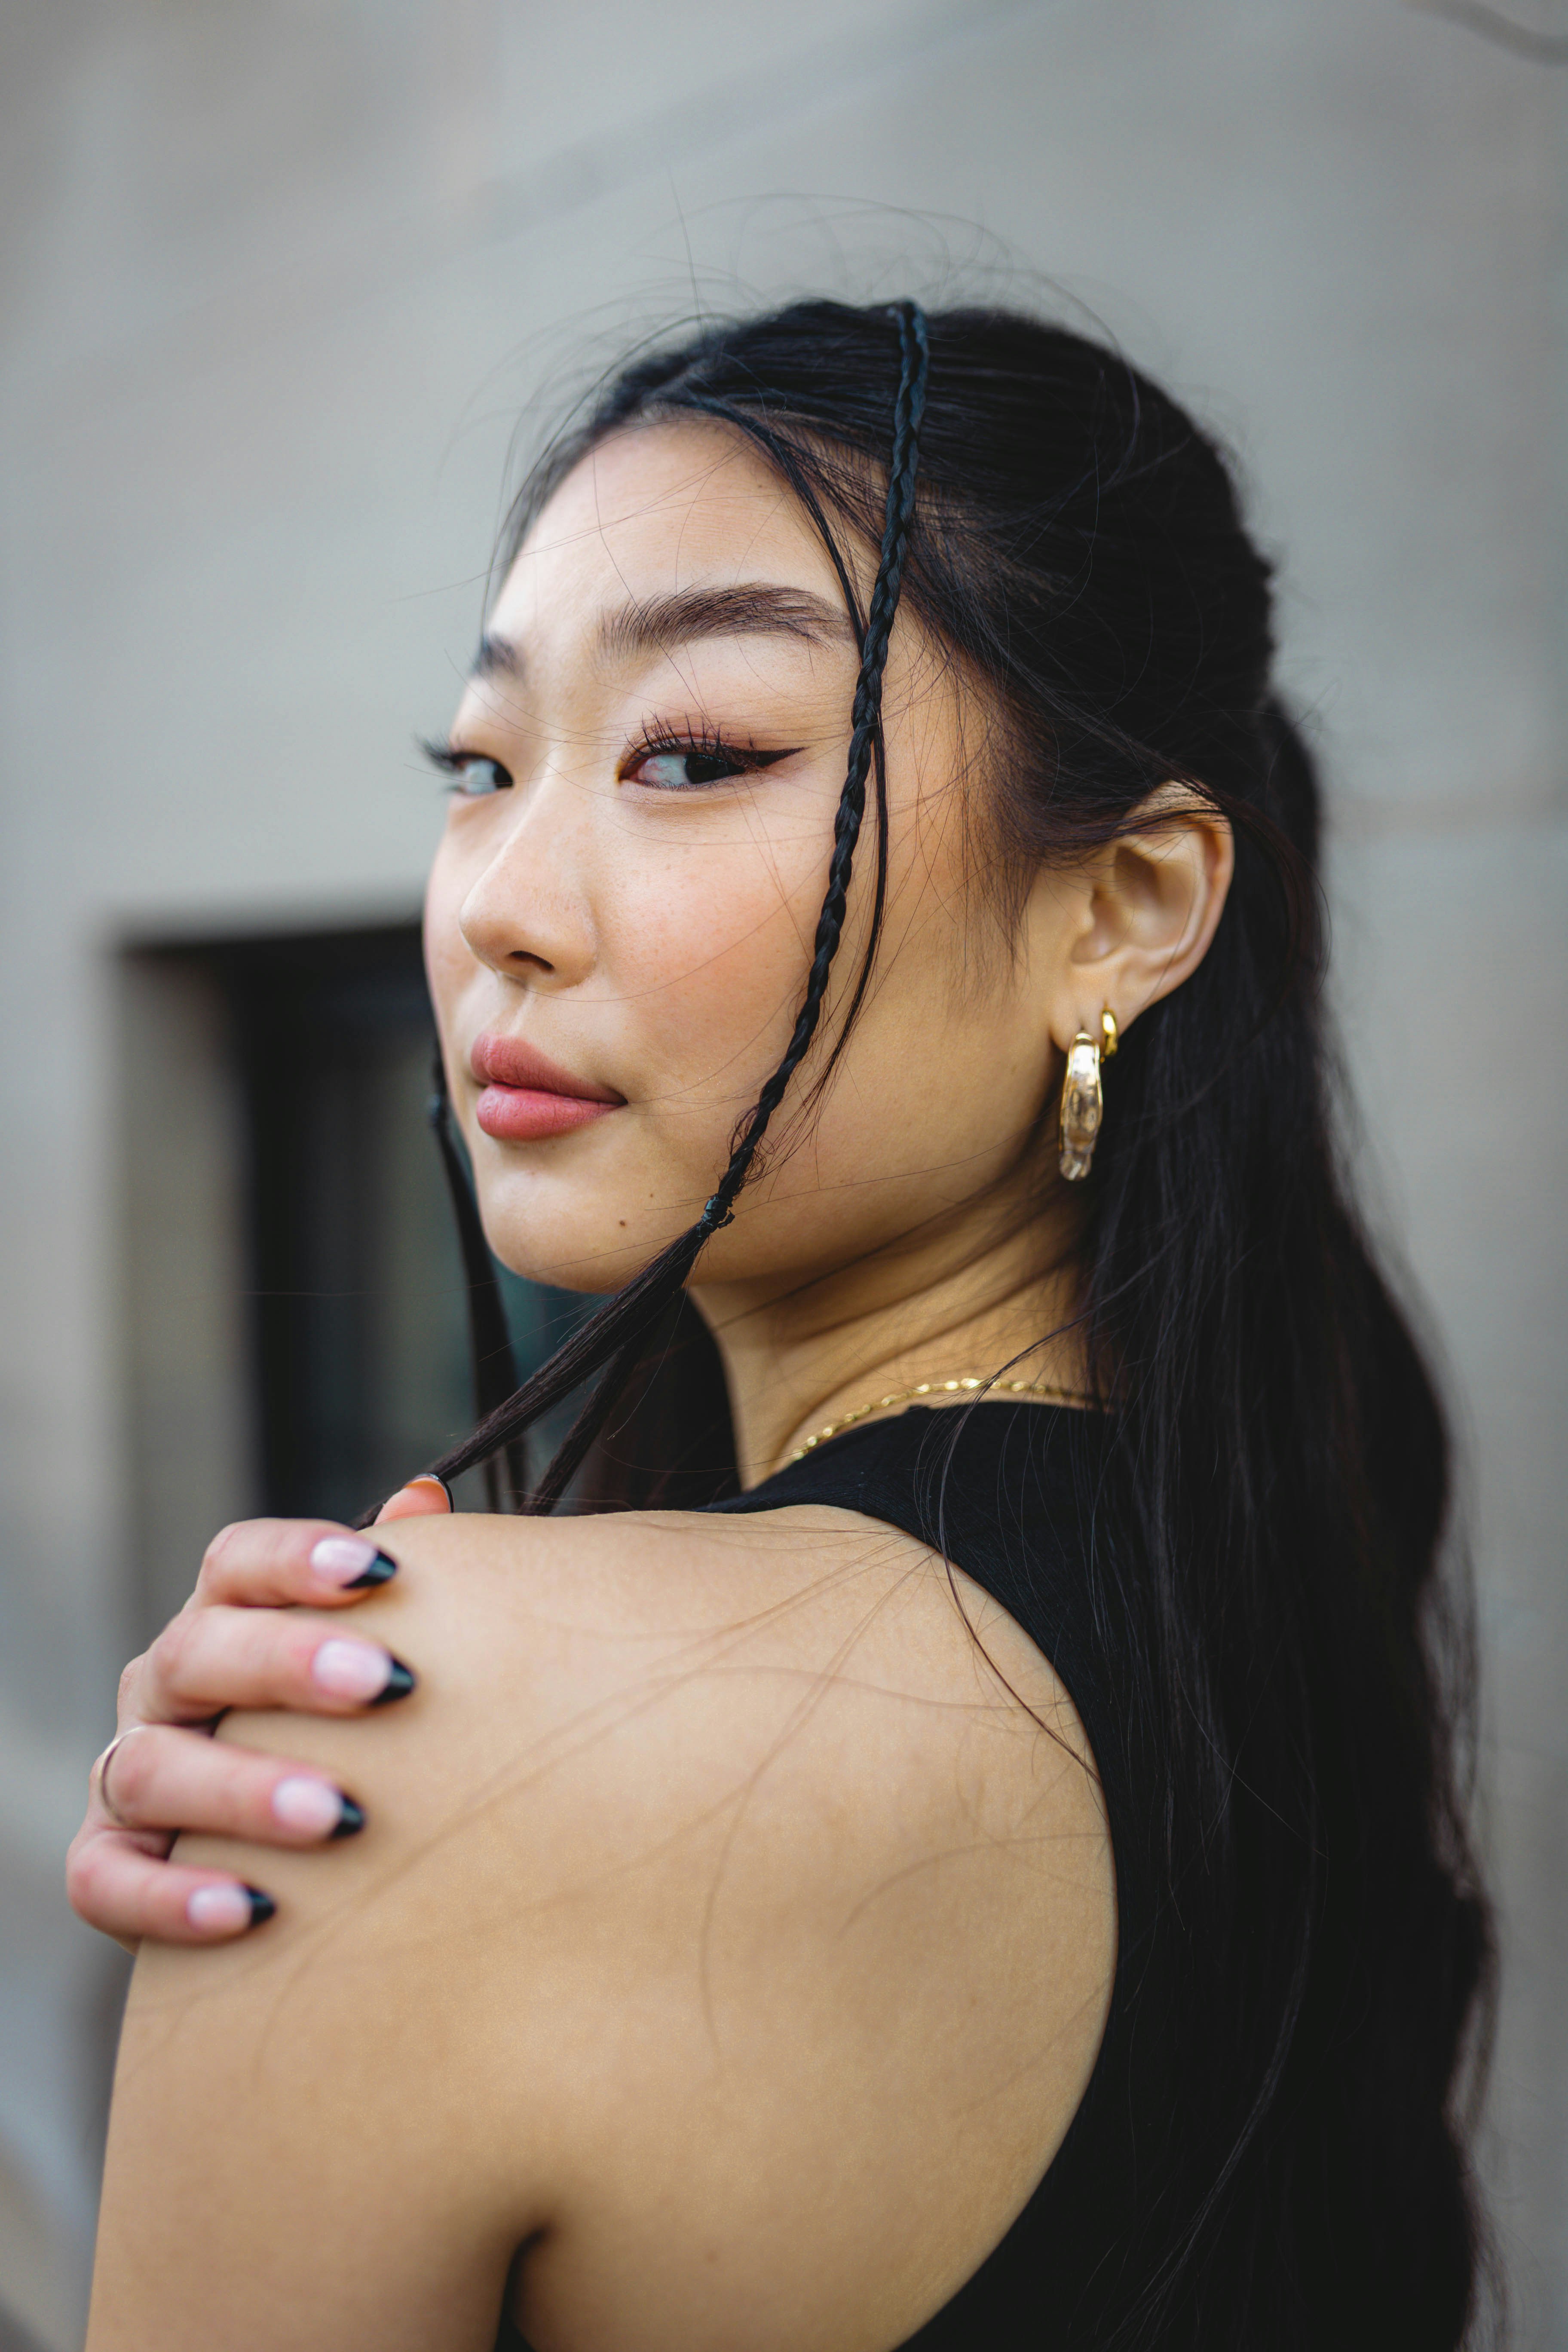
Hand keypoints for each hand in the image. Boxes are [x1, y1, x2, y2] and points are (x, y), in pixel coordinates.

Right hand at [66, 1479, 450, 1952]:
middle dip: (287, 1664)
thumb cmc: (343, 1727)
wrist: (288, 1851)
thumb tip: (427, 1495)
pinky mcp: (103, 1865)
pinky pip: (108, 1882)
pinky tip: (252, 1909)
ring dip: (244, 1790)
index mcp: (222, 1619)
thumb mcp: (366, 1651)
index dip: (298, 1558)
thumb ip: (390, 1583)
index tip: (380, 1570)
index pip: (237, 1563)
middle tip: (384, 1684)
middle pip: (198, 1653)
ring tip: (340, 1814)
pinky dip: (170, 1898)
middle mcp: (161, 1687)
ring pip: (154, 1769)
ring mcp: (124, 1775)